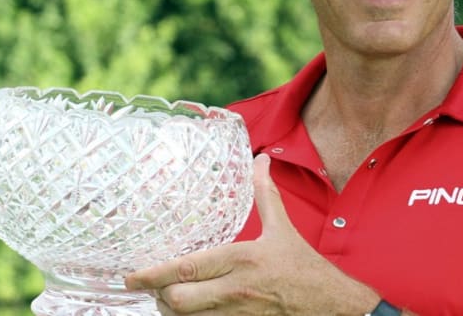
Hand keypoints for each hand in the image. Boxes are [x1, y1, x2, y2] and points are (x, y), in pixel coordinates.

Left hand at [125, 153, 380, 314]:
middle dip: (160, 295)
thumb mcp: (283, 229)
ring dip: (172, 310)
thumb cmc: (305, 268)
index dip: (154, 274)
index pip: (188, 269)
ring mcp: (237, 314)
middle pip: (178, 301)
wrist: (331, 305)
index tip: (131, 276)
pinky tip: (190, 311)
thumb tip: (260, 161)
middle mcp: (235, 290)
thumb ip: (265, 194)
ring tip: (168, 298)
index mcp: (243, 259)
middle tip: (152, 286)